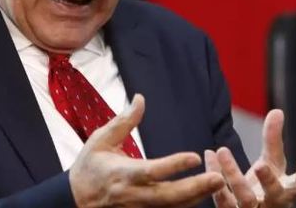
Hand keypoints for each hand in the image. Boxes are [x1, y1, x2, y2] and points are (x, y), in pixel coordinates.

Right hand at [69, 94, 224, 206]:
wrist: (75, 200)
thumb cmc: (89, 166)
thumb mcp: (101, 139)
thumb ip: (124, 121)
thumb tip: (141, 98)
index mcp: (123, 173)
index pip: (152, 171)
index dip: (174, 165)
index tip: (196, 156)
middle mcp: (133, 194)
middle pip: (169, 196)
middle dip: (195, 188)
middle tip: (218, 178)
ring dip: (197, 198)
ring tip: (220, 185)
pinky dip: (186, 206)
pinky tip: (204, 197)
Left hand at [204, 110, 295, 207]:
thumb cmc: (266, 185)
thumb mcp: (272, 162)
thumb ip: (273, 140)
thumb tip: (277, 111)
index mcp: (286, 192)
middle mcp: (272, 205)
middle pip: (272, 194)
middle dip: (267, 180)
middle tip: (260, 164)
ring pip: (244, 198)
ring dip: (232, 175)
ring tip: (222, 150)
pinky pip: (221, 196)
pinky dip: (215, 174)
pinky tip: (210, 155)